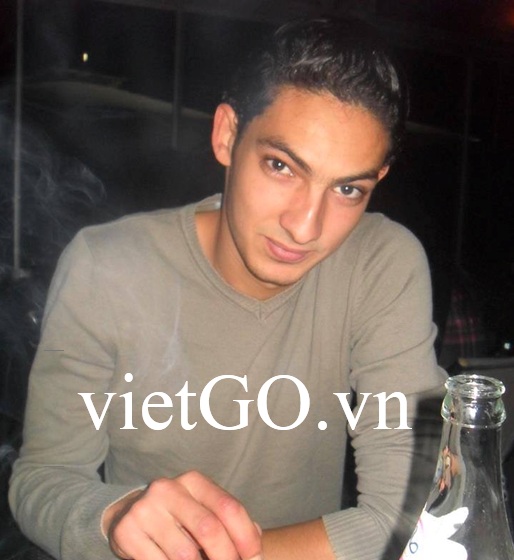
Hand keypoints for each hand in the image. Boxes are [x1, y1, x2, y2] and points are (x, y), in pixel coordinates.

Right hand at [104, 470, 261, 559]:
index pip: (229, 507)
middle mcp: (169, 488)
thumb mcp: (202, 508)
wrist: (126, 513)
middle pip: (209, 530)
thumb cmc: (177, 516)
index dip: (247, 538)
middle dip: (227, 558)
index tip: (255, 558)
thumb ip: (227, 520)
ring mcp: (146, 509)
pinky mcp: (128, 531)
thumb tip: (256, 539)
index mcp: (194, 481)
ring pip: (185, 554)